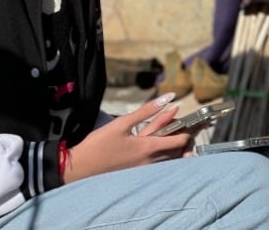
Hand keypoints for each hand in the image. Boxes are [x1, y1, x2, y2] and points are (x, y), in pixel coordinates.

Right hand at [63, 94, 190, 182]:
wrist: (80, 168)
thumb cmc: (99, 144)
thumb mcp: (122, 123)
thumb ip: (147, 110)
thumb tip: (169, 98)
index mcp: (149, 148)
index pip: (181, 141)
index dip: (188, 129)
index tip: (187, 118)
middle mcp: (151, 161)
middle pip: (179, 150)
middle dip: (184, 136)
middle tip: (180, 122)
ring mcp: (145, 169)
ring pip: (170, 157)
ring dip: (174, 145)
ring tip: (170, 130)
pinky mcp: (138, 172)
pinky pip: (159, 162)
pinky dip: (164, 152)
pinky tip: (157, 142)